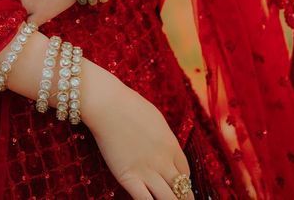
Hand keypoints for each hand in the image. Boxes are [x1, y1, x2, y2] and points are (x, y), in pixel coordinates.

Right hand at [86, 82, 194, 199]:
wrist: (108, 104)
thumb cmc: (129, 105)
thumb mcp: (156, 120)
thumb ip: (164, 138)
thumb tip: (167, 149)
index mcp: (171, 145)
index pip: (185, 173)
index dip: (183, 183)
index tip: (178, 186)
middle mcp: (163, 161)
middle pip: (182, 191)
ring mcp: (146, 171)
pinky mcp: (128, 178)